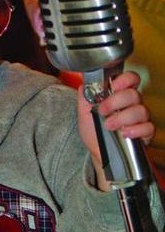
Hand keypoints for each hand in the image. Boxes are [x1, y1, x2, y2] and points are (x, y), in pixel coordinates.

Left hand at [77, 71, 152, 189]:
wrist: (97, 152)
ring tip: (109, 126)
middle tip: (103, 111)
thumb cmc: (93, 131)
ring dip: (122, 118)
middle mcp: (131, 104)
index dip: (125, 79)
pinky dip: (136, 130)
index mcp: (118, 94)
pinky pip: (148, 127)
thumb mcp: (83, 111)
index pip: (130, 79)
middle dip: (115, 102)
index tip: (114, 85)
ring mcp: (139, 118)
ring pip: (141, 110)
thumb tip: (86, 82)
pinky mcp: (145, 132)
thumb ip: (85, 95)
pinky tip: (125, 133)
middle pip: (133, 94)